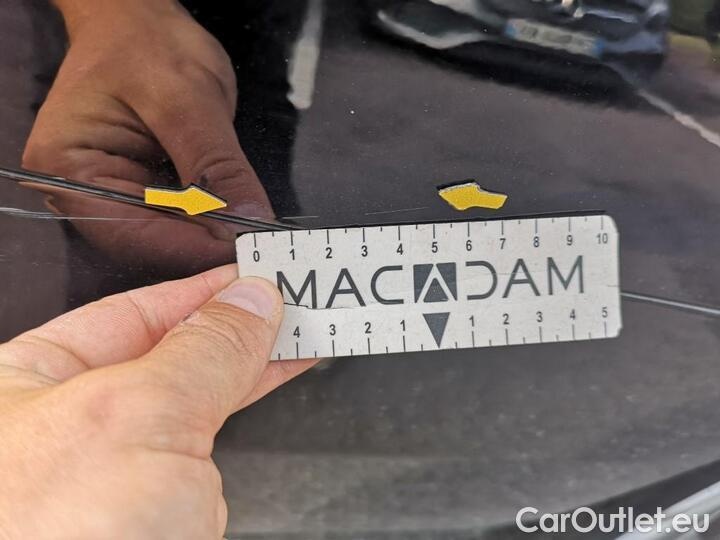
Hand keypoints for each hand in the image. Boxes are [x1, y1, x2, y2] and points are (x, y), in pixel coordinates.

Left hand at [0, 265, 316, 538]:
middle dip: (235, 323)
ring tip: (299, 332)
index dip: (200, 289)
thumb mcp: (138, 418)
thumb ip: (202, 350)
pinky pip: (211, 435)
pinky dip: (249, 403)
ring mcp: (115, 468)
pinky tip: (273, 381)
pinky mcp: (156, 509)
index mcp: (26, 386)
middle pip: (168, 350)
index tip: (255, 276)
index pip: (131, 311)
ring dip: (251, 361)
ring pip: (196, 393)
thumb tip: (248, 302)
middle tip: (293, 301)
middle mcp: (68, 425)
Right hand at [23, 0, 273, 271]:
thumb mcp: (188, 99)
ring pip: (166, 239)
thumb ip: (218, 166)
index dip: (192, 249)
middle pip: (147, 244)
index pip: (130, 233)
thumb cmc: (147, 44)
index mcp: (67, 168)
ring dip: (212, 238)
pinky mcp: (137, 194)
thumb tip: (250, 223)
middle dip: (206, 246)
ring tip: (256, 236)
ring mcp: (108, 196)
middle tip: (261, 248)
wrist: (138, 22)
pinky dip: (209, 223)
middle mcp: (79, 193)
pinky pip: (175, 222)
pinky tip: (240, 220)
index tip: (246, 252)